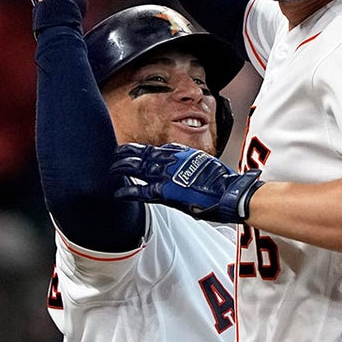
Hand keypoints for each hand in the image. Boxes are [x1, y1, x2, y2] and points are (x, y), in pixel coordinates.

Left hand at [111, 143, 262, 222]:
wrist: (229, 193)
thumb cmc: (223, 182)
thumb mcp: (207, 165)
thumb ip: (192, 164)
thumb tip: (188, 168)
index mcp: (182, 154)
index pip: (157, 149)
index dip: (144, 150)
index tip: (137, 151)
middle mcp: (171, 161)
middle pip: (143, 154)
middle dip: (128, 154)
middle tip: (116, 154)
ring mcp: (166, 175)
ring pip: (137, 168)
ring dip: (123, 168)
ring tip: (112, 169)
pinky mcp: (164, 192)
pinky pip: (141, 190)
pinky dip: (128, 191)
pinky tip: (118, 192)